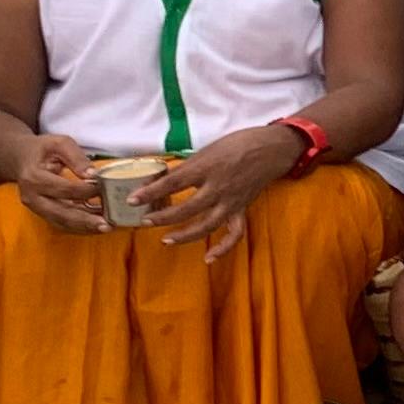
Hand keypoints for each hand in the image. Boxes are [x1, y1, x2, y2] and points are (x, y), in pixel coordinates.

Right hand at [14, 132, 110, 233]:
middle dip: (85, 220)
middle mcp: (32, 197)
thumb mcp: (59, 144)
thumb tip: (93, 175)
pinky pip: (62, 224)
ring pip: (62, 222)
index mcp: (34, 178)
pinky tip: (97, 225)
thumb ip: (77, 157)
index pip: (65, 189)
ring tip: (106, 227)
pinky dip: (80, 227)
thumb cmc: (42, 150)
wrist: (21, 158)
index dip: (86, 191)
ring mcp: (36, 208)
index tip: (105, 190)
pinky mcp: (42, 214)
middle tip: (108, 225)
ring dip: (85, 227)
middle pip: (61, 213)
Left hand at [141, 125, 300, 256]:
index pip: (172, 183)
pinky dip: (222, 249)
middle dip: (163, 217)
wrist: (271, 149)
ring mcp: (231, 202)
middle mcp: (218, 188)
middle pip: (186, 208)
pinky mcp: (241, 210)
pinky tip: (208, 259)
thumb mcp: (206, 150)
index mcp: (206, 168)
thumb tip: (160, 178)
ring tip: (166, 240)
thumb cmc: (237, 144)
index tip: (133, 200)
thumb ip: (186, 166)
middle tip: (145, 221)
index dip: (151, 192)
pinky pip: (234, 234)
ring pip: (206, 225)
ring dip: (185, 235)